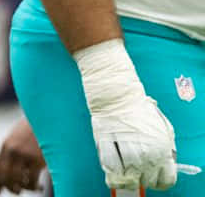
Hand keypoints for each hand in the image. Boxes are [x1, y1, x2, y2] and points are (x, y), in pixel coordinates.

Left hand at [0, 116, 44, 193]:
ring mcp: (24, 156)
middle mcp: (12, 151)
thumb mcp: (20, 136)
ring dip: (23, 189)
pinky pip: (31, 181)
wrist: (48, 119)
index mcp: (6, 145)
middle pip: (5, 176)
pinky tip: (40, 186)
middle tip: (16, 192)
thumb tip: (10, 167)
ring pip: (17, 181)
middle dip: (9, 187)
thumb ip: (13, 149)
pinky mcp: (36, 161)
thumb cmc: (36, 129)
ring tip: (32, 188)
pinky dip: (34, 187)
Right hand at [76, 39, 176, 191]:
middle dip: (142, 177)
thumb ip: (166, 148)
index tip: (153, 177)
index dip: (159, 181)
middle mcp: (147, 154)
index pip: (166, 181)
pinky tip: (114, 171)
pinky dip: (113, 175)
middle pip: (147, 181)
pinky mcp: (107, 149)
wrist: (117, 94)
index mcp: (163, 150)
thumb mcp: (163, 128)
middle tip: (137, 168)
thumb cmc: (139, 109)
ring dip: (127, 178)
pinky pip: (112, 172)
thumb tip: (165, 164)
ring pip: (129, 180)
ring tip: (125, 169)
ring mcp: (126, 153)